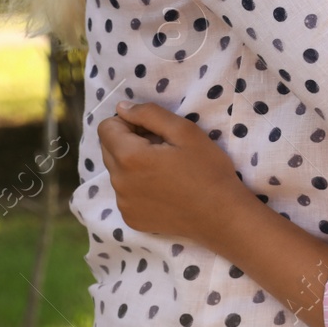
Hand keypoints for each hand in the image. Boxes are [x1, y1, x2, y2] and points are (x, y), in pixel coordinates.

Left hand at [98, 101, 254, 245]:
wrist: (221, 214)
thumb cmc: (208, 169)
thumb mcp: (186, 131)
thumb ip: (150, 114)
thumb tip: (121, 108)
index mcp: (130, 157)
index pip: (106, 128)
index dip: (129, 122)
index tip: (153, 130)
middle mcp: (118, 181)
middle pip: (109, 149)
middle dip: (129, 141)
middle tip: (162, 147)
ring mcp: (123, 203)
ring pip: (117, 171)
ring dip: (134, 164)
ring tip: (165, 169)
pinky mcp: (130, 218)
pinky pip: (125, 193)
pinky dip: (138, 186)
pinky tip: (165, 189)